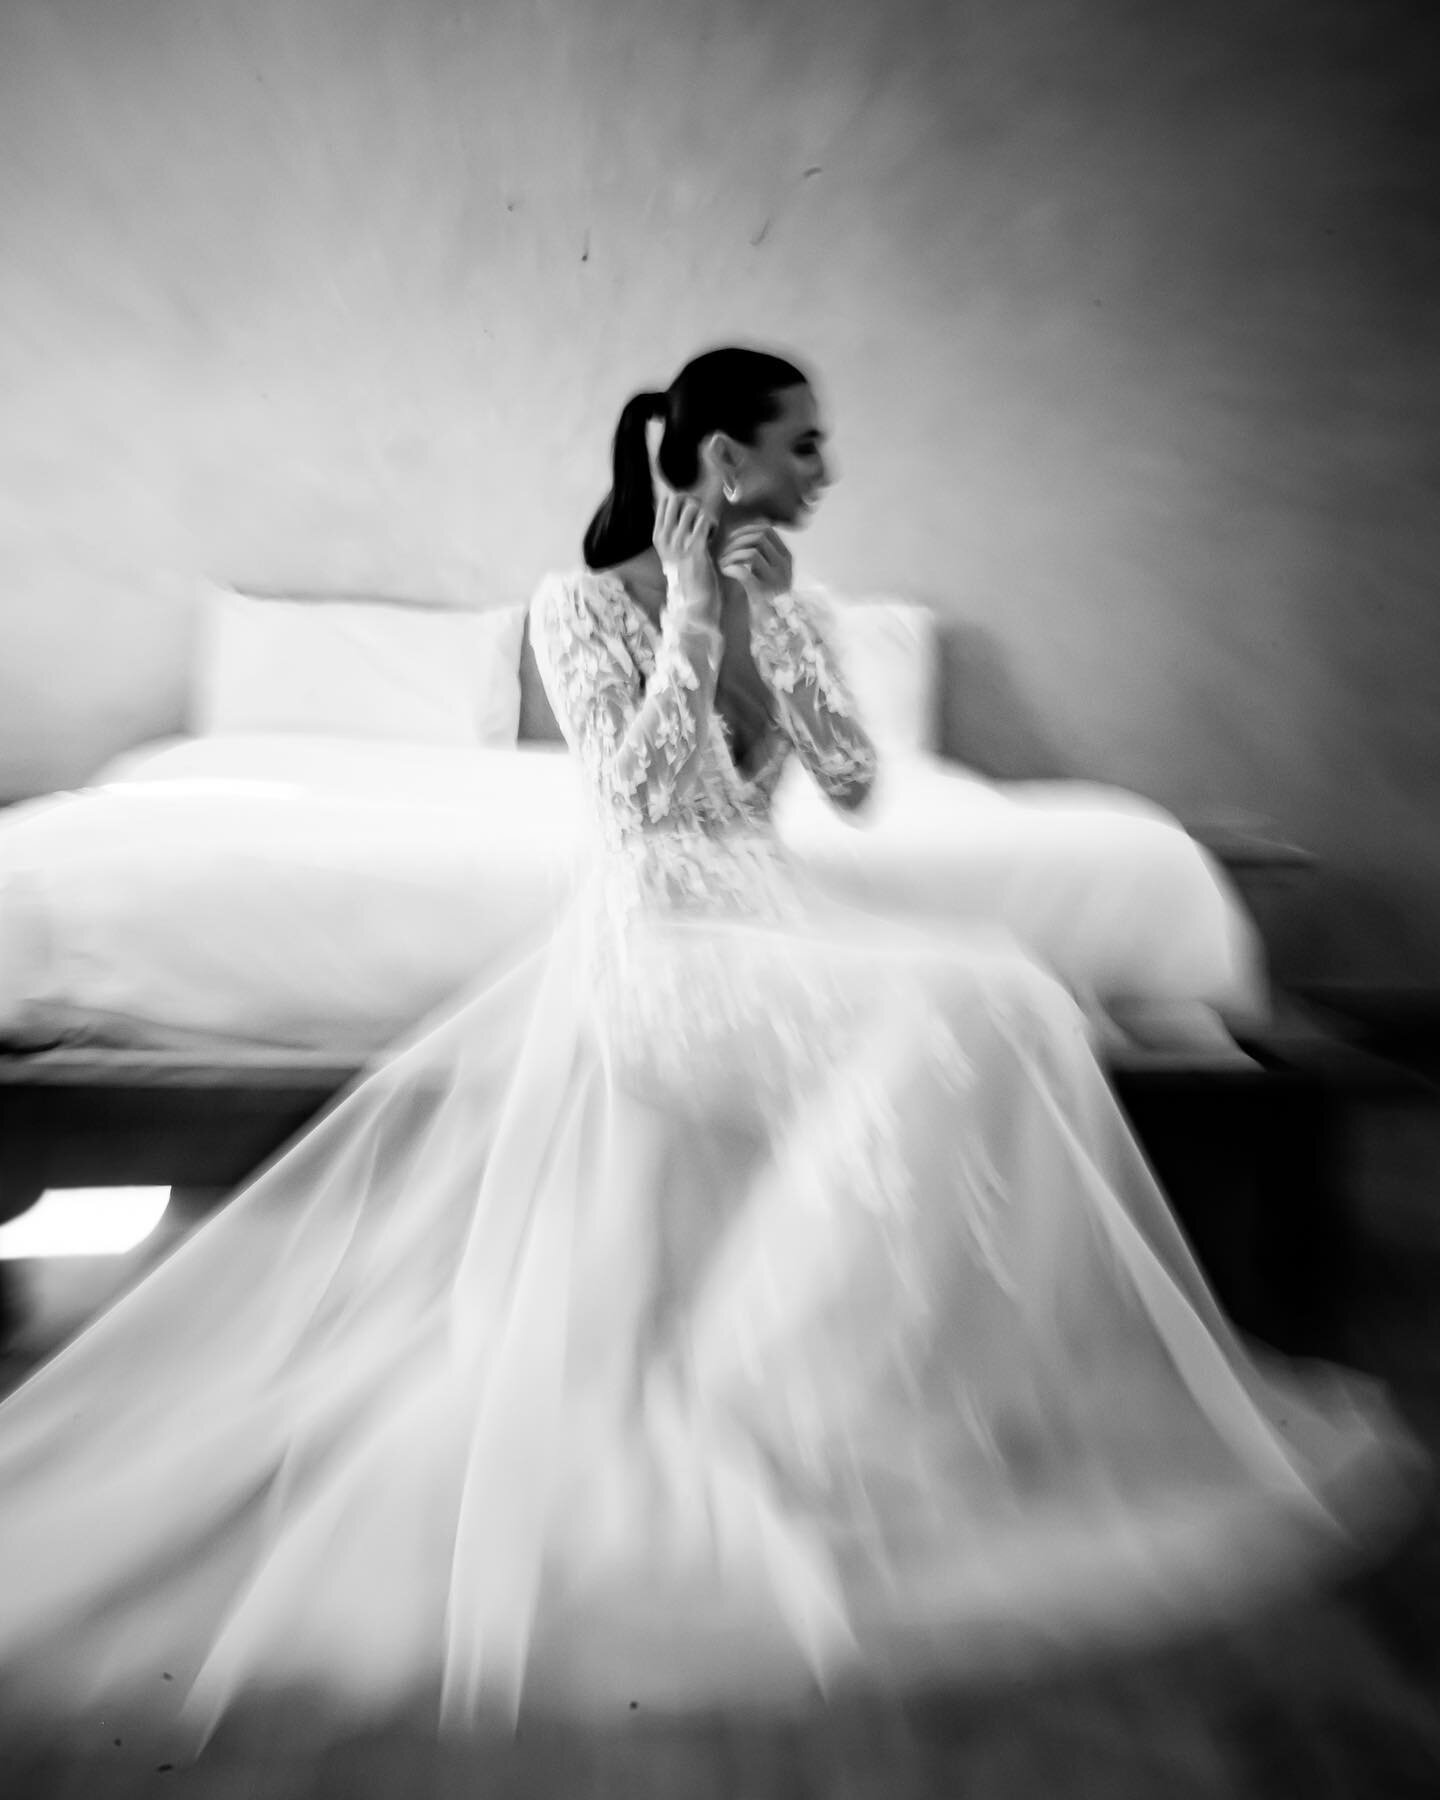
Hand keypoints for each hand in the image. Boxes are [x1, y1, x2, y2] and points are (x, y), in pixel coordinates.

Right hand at [649, 423, 719, 623]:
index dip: (682, 499)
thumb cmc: (687, 572)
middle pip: (678, 498)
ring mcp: (679, 542)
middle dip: (694, 502)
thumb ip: (673, 528)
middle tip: (702, 516)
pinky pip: (705, 520)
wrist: (694, 598)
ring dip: (705, 513)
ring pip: (693, 507)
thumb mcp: (672, 549)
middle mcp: (665, 537)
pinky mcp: (696, 547)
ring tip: (708, 528)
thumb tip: (676, 502)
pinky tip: (713, 535)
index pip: (665, 501)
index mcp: (658, 535)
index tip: (691, 512)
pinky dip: (713, 524)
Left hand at [717, 523, 792, 604]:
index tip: (732, 537)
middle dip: (736, 540)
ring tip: (722, 562)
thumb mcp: (769, 572)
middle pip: (759, 537)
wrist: (770, 628)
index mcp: (786, 558)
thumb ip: (761, 552)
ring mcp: (775, 581)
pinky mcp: (762, 594)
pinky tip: (724, 571)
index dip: (745, 528)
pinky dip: (730, 567)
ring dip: (731, 554)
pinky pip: (744, 571)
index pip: (767, 529)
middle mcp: (784, 567)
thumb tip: (744, 529)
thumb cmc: (763, 598)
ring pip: (751, 552)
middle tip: (724, 550)